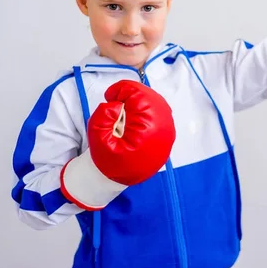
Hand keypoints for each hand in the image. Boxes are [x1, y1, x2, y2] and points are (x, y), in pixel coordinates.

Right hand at [60, 80, 175, 210]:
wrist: (120, 178)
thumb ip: (103, 117)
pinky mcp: (168, 133)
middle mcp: (164, 128)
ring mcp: (169, 130)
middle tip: (115, 99)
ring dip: (139, 100)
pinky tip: (133, 113)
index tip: (109, 96)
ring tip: (123, 106)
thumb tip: (117, 104)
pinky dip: (146, 107)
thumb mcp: (97, 139)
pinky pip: (159, 111)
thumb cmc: (109, 159)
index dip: (122, 90)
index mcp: (148, 129)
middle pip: (150, 96)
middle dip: (131, 93)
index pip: (139, 96)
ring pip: (156, 102)